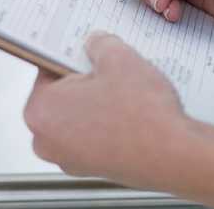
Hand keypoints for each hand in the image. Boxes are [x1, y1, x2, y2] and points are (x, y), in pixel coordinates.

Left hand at [24, 32, 190, 185]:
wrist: (173, 156)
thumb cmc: (141, 115)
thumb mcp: (119, 59)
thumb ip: (100, 44)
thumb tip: (96, 44)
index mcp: (41, 110)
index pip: (47, 69)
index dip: (72, 54)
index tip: (87, 49)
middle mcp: (47, 140)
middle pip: (64, 95)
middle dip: (87, 80)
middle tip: (113, 69)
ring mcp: (71, 158)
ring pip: (81, 115)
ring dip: (101, 101)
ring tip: (129, 91)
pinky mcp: (94, 168)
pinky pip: (96, 134)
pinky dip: (111, 122)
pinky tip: (134, 111)